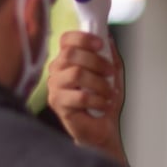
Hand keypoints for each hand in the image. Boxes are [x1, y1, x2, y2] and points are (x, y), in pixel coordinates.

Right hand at [47, 30, 127, 163]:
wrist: (103, 128)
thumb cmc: (104, 100)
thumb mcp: (112, 73)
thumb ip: (109, 54)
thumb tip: (108, 38)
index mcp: (67, 59)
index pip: (66, 39)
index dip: (83, 38)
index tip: (100, 44)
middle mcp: (57, 70)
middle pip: (71, 54)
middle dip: (97, 62)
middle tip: (110, 73)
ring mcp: (55, 87)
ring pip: (76, 74)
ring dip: (99, 83)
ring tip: (109, 93)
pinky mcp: (57, 104)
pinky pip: (79, 96)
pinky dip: (97, 100)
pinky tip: (103, 104)